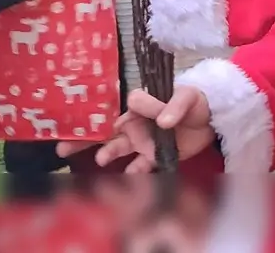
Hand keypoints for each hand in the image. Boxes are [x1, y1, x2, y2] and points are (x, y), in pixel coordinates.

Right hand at [55, 87, 215, 173]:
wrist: (213, 118)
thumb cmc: (195, 101)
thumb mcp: (186, 97)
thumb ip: (171, 106)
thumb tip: (163, 121)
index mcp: (137, 108)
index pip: (109, 112)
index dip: (90, 119)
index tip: (71, 124)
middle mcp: (135, 125)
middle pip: (105, 133)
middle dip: (84, 140)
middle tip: (62, 149)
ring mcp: (144, 142)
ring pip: (119, 150)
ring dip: (108, 154)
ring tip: (99, 161)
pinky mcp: (156, 157)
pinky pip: (141, 167)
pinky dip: (134, 172)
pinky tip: (128, 176)